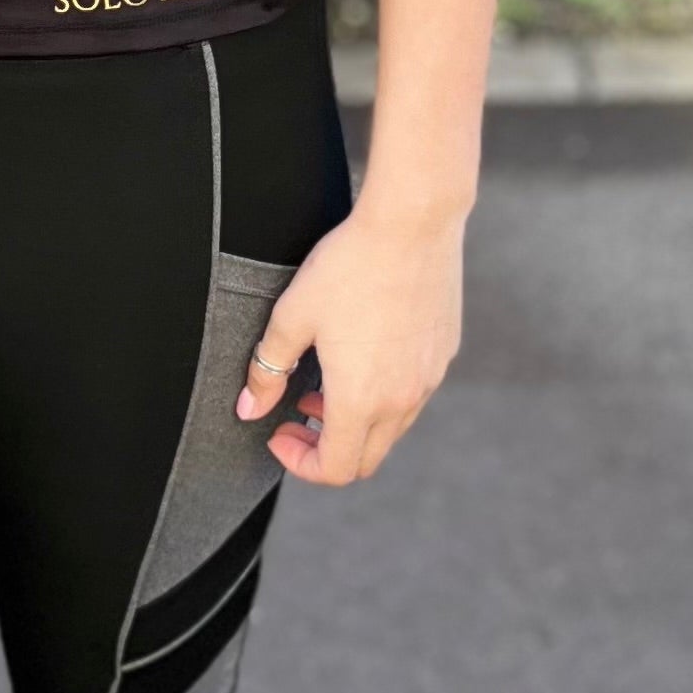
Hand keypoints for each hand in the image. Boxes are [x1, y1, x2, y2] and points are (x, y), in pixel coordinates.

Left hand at [235, 204, 463, 488]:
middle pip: (365, 459)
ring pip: (391, 428)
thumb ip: (267, 369)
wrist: (413, 223)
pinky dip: (383, 395)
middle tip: (297, 413)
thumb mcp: (292, 316)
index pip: (335, 469)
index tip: (279, 432)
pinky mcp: (443, 353)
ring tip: (325, 381)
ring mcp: (428, 378)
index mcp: (361, 399)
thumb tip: (248, 408)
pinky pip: (412, 394)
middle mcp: (402, 399)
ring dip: (355, 421)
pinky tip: (363, 354)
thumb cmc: (349, 266)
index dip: (300, 463)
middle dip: (325, 448)